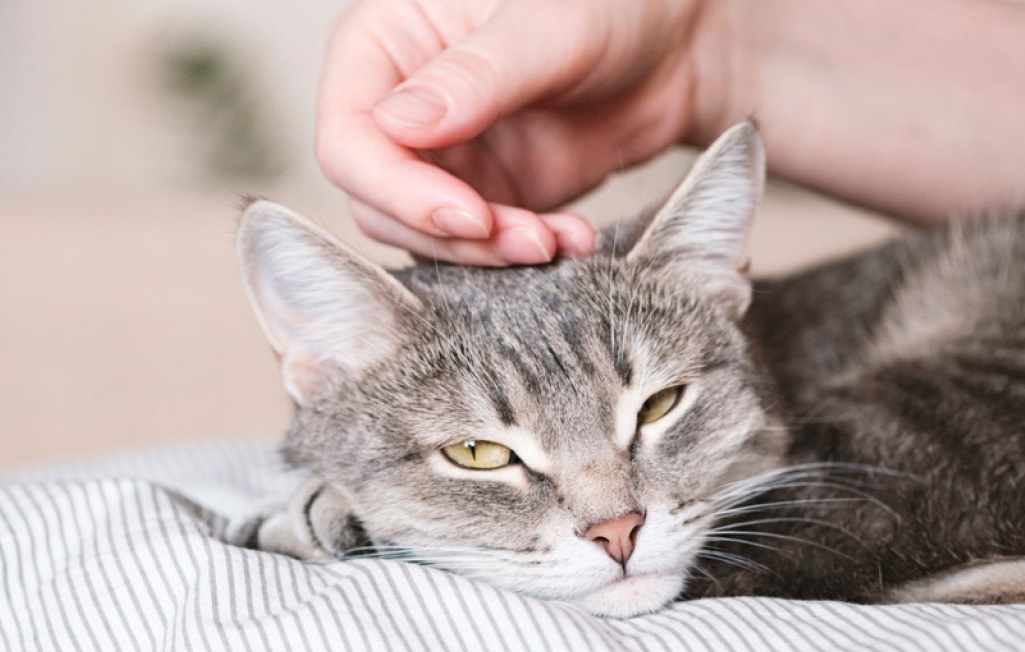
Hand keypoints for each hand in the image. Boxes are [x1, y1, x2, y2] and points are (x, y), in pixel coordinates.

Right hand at [316, 0, 722, 264]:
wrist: (676, 46)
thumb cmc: (611, 1)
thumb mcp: (547, 26)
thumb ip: (474, 75)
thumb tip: (397, 124)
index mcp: (383, 41)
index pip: (348, 136)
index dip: (397, 188)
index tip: (469, 214)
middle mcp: (397, 102)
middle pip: (375, 199)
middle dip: (449, 232)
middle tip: (526, 238)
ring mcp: (438, 155)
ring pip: (422, 234)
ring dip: (488, 252)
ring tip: (556, 240)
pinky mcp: (480, 193)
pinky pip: (476, 245)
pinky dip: (519, 253)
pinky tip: (571, 239)